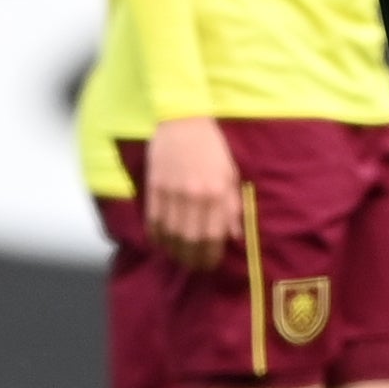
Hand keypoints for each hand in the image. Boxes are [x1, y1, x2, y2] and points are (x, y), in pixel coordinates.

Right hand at [143, 116, 241, 271]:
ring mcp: (171, 192)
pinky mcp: (154, 187)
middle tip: (194, 267)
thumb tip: (235, 237)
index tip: (210, 264)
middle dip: (193, 259)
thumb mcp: (230, 175)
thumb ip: (232, 207)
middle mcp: (194, 196)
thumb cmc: (212, 147)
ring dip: (174, 251)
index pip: (213, 235)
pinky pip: (153, 219)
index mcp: (217, 192)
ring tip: (178, 258)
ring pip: (171, 234)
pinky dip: (156, 235)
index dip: (211, 255)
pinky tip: (161, 242)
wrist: (183, 121)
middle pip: (190, 239)